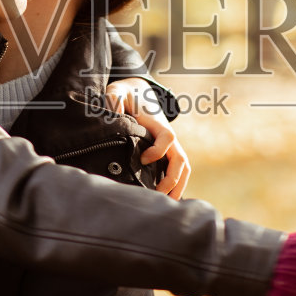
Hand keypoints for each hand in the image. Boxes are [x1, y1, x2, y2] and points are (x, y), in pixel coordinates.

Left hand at [104, 78, 190, 198]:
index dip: (158, 150)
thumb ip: (113, 100)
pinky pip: (177, 169)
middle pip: (181, 158)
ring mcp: (170, 145)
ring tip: (168, 204)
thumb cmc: (126, 94)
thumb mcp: (117, 92)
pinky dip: (177, 184)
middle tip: (157, 193)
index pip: (167, 138)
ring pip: (183, 167)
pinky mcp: (167, 151)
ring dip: (179, 186)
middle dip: (172, 178)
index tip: (142, 159)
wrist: (138, 91)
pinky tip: (167, 198)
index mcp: (157, 123)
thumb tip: (112, 114)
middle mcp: (168, 135)